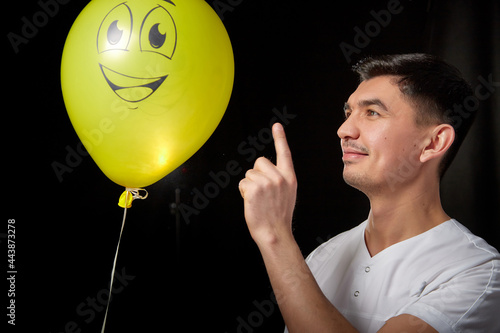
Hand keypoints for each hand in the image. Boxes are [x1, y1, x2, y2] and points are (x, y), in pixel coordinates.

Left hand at [239, 123, 296, 245]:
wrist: (275, 232)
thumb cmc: (279, 215)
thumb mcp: (287, 194)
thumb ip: (279, 179)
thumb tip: (264, 170)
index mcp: (289, 177)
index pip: (284, 154)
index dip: (280, 139)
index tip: (277, 126)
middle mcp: (279, 177)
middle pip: (259, 162)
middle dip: (256, 174)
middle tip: (262, 193)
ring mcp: (267, 182)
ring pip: (249, 174)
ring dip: (249, 186)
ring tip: (259, 200)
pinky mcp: (254, 188)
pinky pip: (242, 183)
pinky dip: (244, 192)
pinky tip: (252, 202)